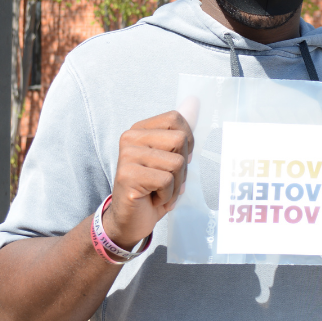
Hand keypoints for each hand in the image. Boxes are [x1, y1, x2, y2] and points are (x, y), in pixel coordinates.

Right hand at [104, 110, 194, 249]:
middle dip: (182, 167)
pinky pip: (166, 181)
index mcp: (139, 130)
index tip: (176, 159)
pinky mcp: (127, 176)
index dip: (187, 142)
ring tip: (159, 191)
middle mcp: (130, 138)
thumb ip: (181, 129)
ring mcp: (127, 156)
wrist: (130, 220)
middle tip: (166, 180)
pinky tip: (152, 198)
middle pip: (180, 139)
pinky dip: (166, 196)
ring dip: (175, 185)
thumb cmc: (152, 188)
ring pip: (176, 163)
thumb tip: (194, 100)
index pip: (176, 119)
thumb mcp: (170, 157)